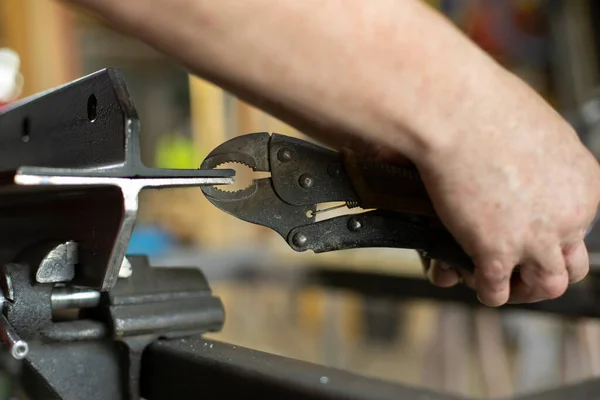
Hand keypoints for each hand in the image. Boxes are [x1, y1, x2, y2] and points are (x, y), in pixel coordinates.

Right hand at [414, 72, 599, 305]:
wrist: (456, 110)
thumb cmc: (486, 106)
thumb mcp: (536, 129)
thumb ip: (540, 159)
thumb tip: (518, 168)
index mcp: (586, 184)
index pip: (581, 225)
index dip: (553, 236)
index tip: (530, 235)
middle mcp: (569, 215)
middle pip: (573, 265)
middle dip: (546, 271)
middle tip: (522, 270)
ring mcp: (536, 238)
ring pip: (547, 287)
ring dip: (522, 290)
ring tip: (499, 283)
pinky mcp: (496, 251)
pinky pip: (495, 290)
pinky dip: (482, 288)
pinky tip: (465, 274)